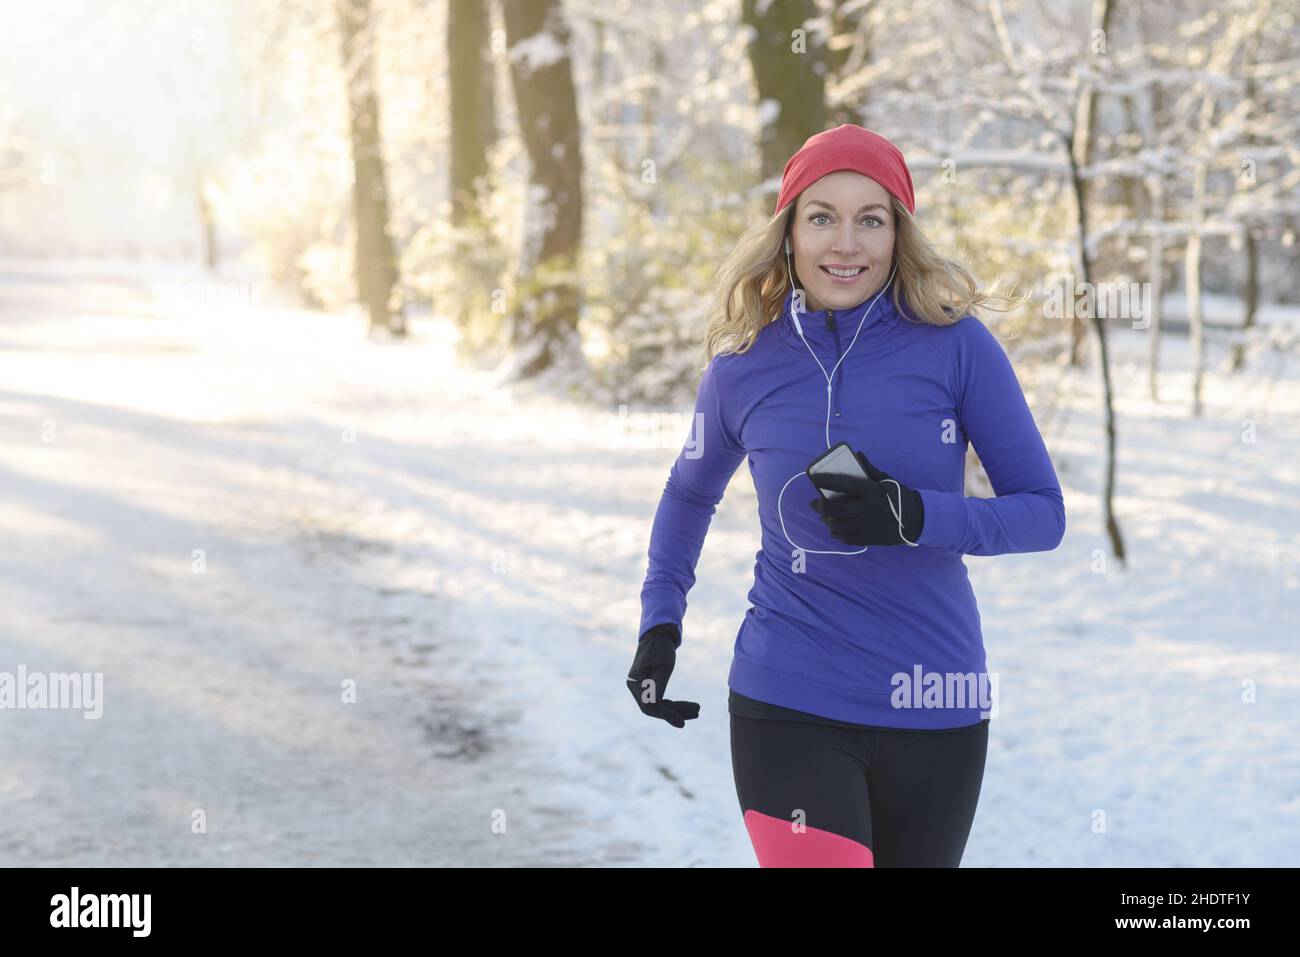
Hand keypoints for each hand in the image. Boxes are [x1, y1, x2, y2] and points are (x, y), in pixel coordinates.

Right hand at [626, 623, 699, 727]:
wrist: (658, 634)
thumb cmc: (661, 648)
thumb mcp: (663, 666)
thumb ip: (658, 686)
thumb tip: (654, 706)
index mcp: (635, 682)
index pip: (649, 705)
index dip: (666, 714)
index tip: (682, 720)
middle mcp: (634, 686)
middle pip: (654, 708)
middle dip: (675, 713)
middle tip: (696, 714)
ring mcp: (640, 687)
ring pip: (658, 706)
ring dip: (677, 709)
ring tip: (697, 711)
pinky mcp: (648, 687)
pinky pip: (660, 700)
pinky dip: (674, 704)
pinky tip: (689, 707)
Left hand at [809, 451, 924, 546]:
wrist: (915, 519)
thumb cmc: (898, 496)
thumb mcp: (886, 480)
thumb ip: (870, 469)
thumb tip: (858, 454)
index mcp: (871, 491)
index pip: (843, 483)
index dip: (826, 480)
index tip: (815, 478)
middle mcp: (867, 509)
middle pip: (836, 509)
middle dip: (821, 506)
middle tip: (815, 504)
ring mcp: (867, 526)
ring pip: (839, 525)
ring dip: (827, 520)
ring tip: (824, 517)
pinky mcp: (869, 538)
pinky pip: (847, 538)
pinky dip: (837, 534)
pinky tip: (834, 529)